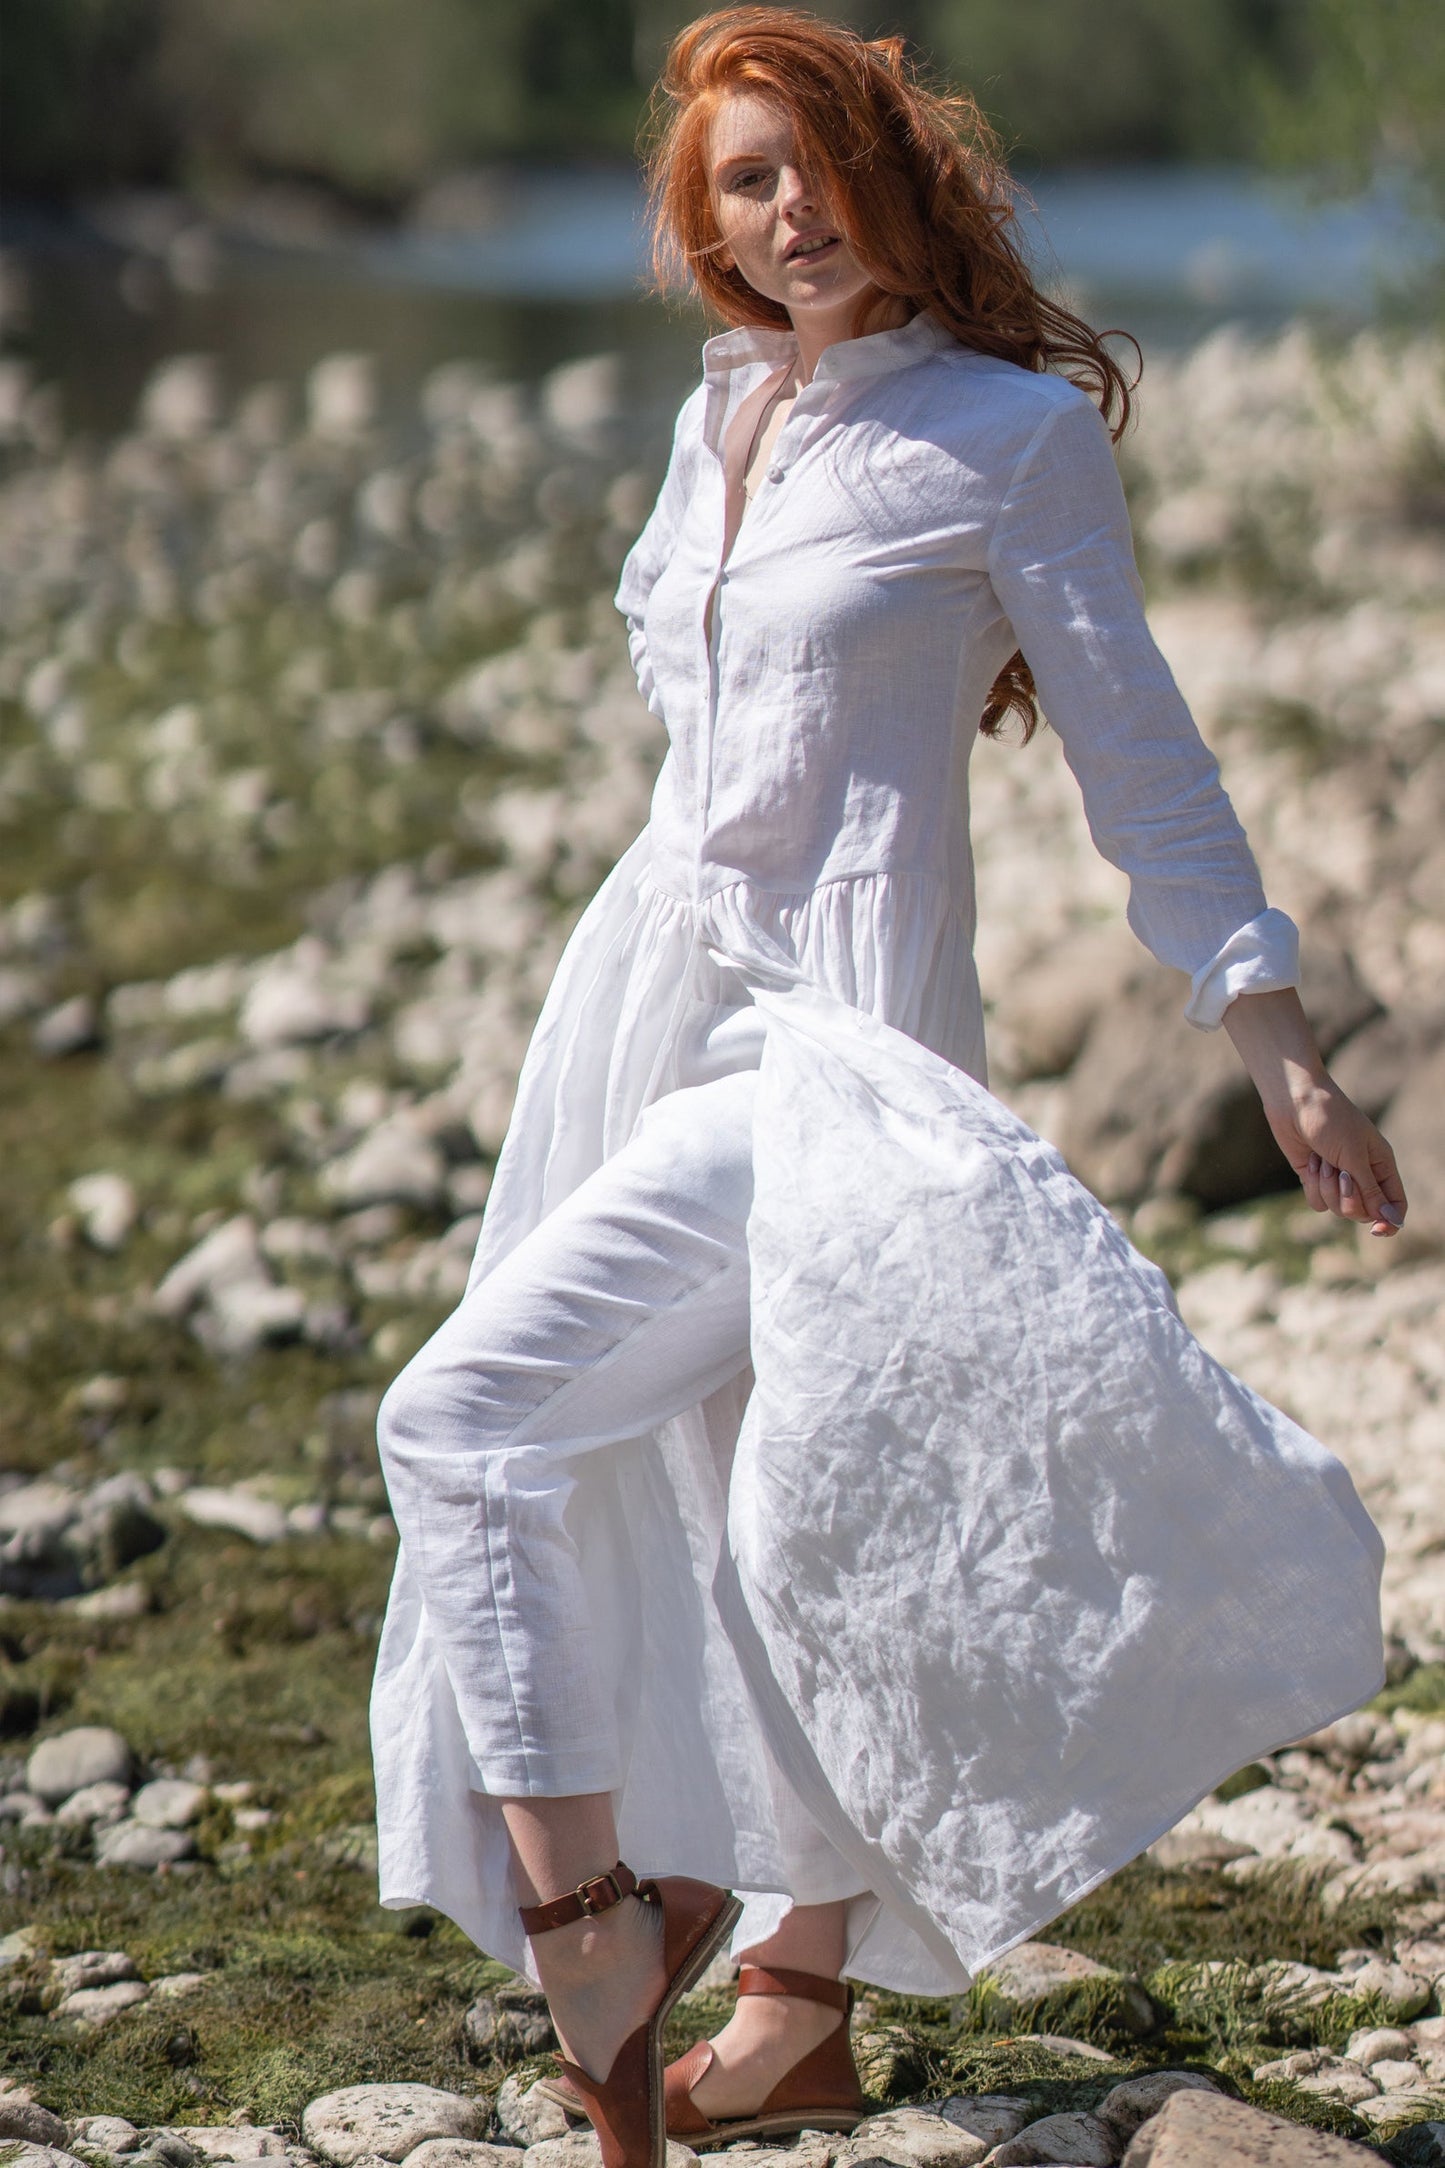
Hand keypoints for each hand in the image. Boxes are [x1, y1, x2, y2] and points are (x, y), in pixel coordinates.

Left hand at [1260, 1076, 1406, 1238]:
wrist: (1294, 1101)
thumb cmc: (1331, 1120)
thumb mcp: (1354, 1156)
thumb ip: (1371, 1190)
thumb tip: (1391, 1220)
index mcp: (1382, 1165)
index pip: (1394, 1204)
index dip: (1390, 1221)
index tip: (1377, 1231)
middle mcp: (1362, 1174)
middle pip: (1363, 1212)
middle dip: (1349, 1198)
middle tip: (1341, 1173)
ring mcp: (1337, 1178)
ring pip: (1337, 1209)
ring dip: (1327, 1187)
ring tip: (1323, 1159)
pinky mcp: (1315, 1178)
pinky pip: (1317, 1202)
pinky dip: (1313, 1185)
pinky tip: (1311, 1161)